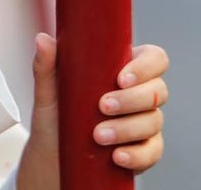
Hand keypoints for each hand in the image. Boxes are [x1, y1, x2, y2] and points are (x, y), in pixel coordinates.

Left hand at [17, 34, 168, 188]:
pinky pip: (152, 152)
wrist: (51, 159)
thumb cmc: (56, 119)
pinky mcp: (144, 152)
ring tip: (97, 135)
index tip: (120, 78)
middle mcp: (140, 95)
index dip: (145, 66)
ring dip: (127, 128)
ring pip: (154, 121)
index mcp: (125, 70)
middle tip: (102, 107)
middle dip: (131, 99)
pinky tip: (117, 156)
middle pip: (158, 90)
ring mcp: (145, 123)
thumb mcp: (49, 93)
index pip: (154, 58)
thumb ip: (47, 66)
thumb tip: (42, 40)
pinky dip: (137, 155)